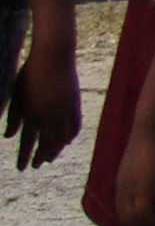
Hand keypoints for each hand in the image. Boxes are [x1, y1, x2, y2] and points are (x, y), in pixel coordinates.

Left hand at [5, 46, 79, 169]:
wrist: (53, 58)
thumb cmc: (29, 74)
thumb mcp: (17, 95)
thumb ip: (13, 117)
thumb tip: (8, 136)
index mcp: (31, 114)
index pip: (27, 142)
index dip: (24, 156)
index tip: (21, 168)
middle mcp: (48, 117)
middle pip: (45, 144)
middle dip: (39, 157)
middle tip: (35, 166)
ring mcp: (63, 111)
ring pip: (61, 138)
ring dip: (55, 150)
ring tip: (50, 158)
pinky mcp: (75, 104)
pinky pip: (74, 126)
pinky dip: (70, 136)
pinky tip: (67, 142)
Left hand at [110, 124, 154, 225]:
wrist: (150, 130)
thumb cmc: (151, 139)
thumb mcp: (145, 159)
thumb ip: (145, 170)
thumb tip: (152, 175)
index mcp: (121, 181)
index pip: (121, 208)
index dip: (131, 220)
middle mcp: (122, 187)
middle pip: (124, 216)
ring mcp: (132, 189)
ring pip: (133, 218)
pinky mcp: (144, 188)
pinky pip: (144, 213)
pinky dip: (152, 224)